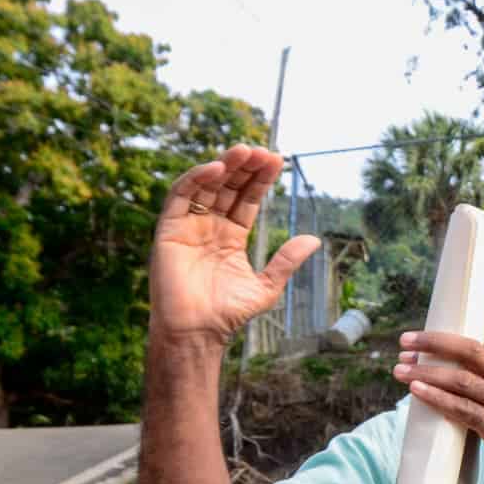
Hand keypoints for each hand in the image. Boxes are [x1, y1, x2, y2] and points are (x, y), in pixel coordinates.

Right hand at [149, 145, 319, 344]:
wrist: (198, 332)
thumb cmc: (228, 313)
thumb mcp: (266, 286)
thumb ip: (286, 261)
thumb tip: (315, 239)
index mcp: (231, 237)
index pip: (247, 200)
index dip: (260, 180)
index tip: (277, 161)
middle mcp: (209, 227)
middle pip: (228, 187)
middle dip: (246, 167)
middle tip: (265, 151)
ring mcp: (188, 227)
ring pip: (206, 185)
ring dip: (225, 165)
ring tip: (245, 151)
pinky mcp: (168, 230)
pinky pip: (180, 196)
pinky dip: (197, 179)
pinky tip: (218, 168)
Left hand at [393, 331, 483, 483]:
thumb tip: (447, 392)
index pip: (473, 349)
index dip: (441, 342)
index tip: (414, 342)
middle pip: (469, 353)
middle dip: (433, 344)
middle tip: (404, 344)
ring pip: (462, 380)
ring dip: (427, 374)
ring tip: (401, 371)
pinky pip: (465, 410)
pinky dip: (439, 399)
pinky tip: (419, 393)